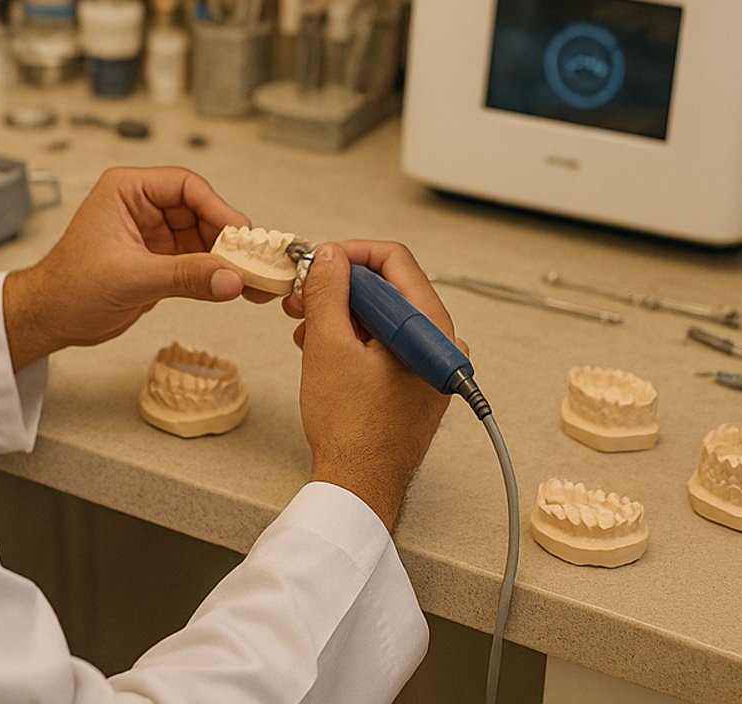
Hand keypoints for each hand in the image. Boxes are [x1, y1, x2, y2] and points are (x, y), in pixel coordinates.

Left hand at [2, 167, 250, 371]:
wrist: (49, 320)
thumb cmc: (67, 287)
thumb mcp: (129, 278)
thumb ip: (184, 276)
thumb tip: (230, 277)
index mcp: (127, 191)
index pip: (185, 186)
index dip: (218, 208)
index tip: (241, 234)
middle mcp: (143, 208)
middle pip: (202, 212)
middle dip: (229, 238)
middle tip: (255, 261)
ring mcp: (153, 235)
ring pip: (204, 239)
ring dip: (228, 259)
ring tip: (254, 280)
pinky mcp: (160, 262)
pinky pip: (198, 262)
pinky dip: (217, 275)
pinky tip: (236, 288)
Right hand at [295, 240, 460, 531]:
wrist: (358, 487)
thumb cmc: (351, 430)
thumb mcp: (328, 346)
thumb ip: (329, 291)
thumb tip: (329, 256)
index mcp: (430, 328)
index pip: (395, 261)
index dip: (351, 254)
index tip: (318, 261)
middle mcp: (439, 343)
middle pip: (389, 287)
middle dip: (340, 287)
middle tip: (302, 295)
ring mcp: (430, 365)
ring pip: (384, 316)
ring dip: (342, 314)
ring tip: (306, 328)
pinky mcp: (417, 382)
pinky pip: (386, 342)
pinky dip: (354, 338)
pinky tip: (323, 349)